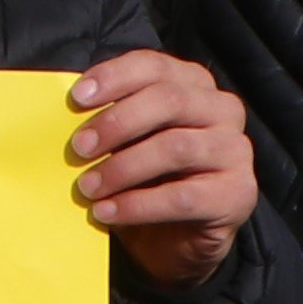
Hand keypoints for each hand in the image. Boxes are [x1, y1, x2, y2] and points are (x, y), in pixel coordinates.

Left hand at [67, 50, 254, 289]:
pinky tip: (107, 212)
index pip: (154, 66)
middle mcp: (223, 110)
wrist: (175, 238)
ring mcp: (235, 151)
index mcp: (193, 84)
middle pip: (169, 100)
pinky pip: (184, 196)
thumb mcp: (123, 142)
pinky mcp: (237, 194)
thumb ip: (107, 120)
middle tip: (78, 148)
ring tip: (87, 187)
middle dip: (117, 122)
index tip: (77, 98)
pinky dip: (138, 205)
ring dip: (123, 168)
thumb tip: (65, 112)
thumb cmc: (144, 178)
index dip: (115, 77)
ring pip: (176, 147)